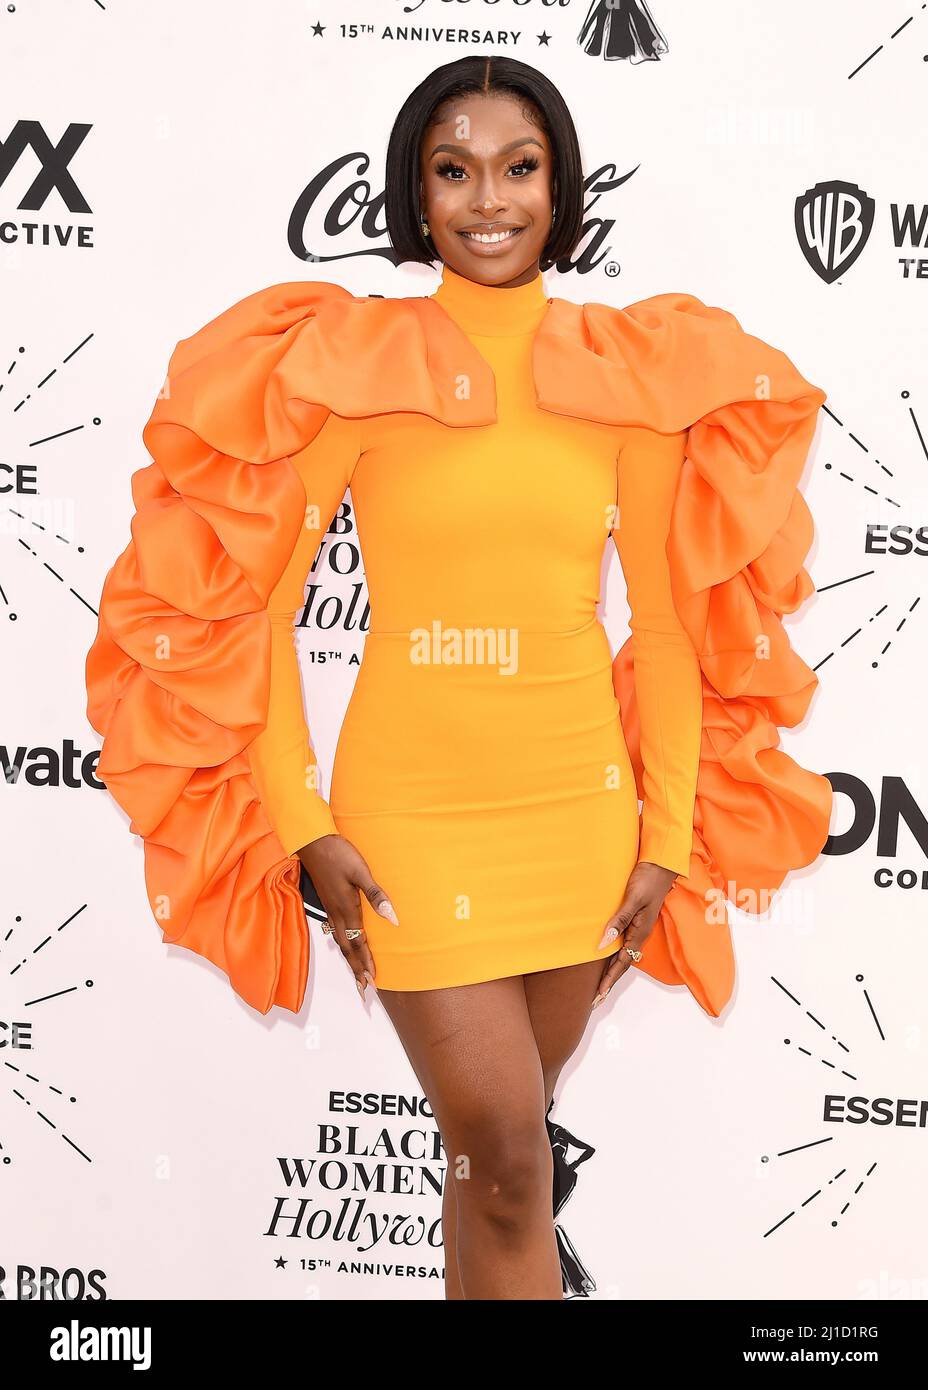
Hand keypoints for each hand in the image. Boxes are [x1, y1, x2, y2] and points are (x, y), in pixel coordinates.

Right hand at [298, 834, 398, 1001]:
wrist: (312, 841)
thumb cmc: (338, 854)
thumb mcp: (361, 872)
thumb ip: (376, 896)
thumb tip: (393, 919)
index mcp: (347, 909)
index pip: (359, 943)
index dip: (366, 962)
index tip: (372, 981)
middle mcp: (337, 913)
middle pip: (348, 947)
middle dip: (356, 969)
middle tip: (363, 988)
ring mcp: (330, 908)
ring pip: (341, 940)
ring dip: (349, 958)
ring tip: (356, 973)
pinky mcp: (328, 901)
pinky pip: (336, 930)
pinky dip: (343, 943)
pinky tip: (345, 943)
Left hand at [591, 860, 676, 1009]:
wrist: (660, 864)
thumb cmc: (647, 879)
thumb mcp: (632, 899)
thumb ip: (618, 921)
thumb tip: (603, 945)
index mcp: (640, 932)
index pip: (622, 962)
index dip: (609, 979)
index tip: (598, 995)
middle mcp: (639, 933)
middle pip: (623, 963)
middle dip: (610, 981)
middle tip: (596, 999)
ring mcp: (638, 927)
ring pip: (623, 955)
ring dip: (611, 970)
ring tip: (599, 984)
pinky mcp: (635, 919)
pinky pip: (623, 943)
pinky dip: (614, 955)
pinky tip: (606, 956)